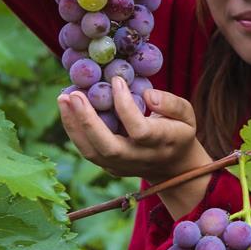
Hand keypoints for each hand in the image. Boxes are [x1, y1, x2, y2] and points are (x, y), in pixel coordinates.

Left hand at [57, 76, 210, 183]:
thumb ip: (171, 103)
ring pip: (92, 152)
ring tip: (63, 98)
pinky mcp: (110, 168)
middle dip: (88, 121)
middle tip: (74, 94)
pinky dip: (75, 130)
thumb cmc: (180, 132)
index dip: (126, 106)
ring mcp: (123, 166)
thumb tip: (147, 95)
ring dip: (73, 125)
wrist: (174, 167)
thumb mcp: (187, 114)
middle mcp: (140, 158)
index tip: (117, 81)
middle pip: (109, 147)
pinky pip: (88, 151)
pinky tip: (68, 109)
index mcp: (162, 143)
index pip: (140, 130)